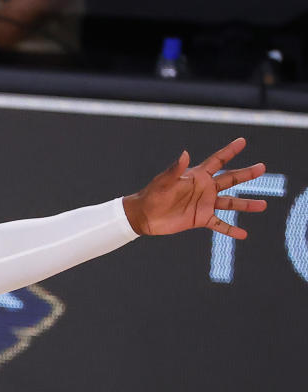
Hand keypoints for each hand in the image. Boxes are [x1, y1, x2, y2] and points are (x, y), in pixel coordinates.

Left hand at [122, 137, 267, 239]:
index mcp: (197, 176)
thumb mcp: (164, 181)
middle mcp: (204, 188)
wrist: (144, 216)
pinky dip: (231, 230)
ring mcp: (204, 204)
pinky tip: (244, 234)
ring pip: (230, 203)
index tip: (242, 141)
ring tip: (263, 205)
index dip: (229, 151)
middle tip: (262, 167)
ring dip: (246, 204)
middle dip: (246, 174)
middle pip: (230, 179)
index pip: (217, 160)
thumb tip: (185, 153)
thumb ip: (175, 169)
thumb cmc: (152, 195)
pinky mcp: (201, 219)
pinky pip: (220, 224)